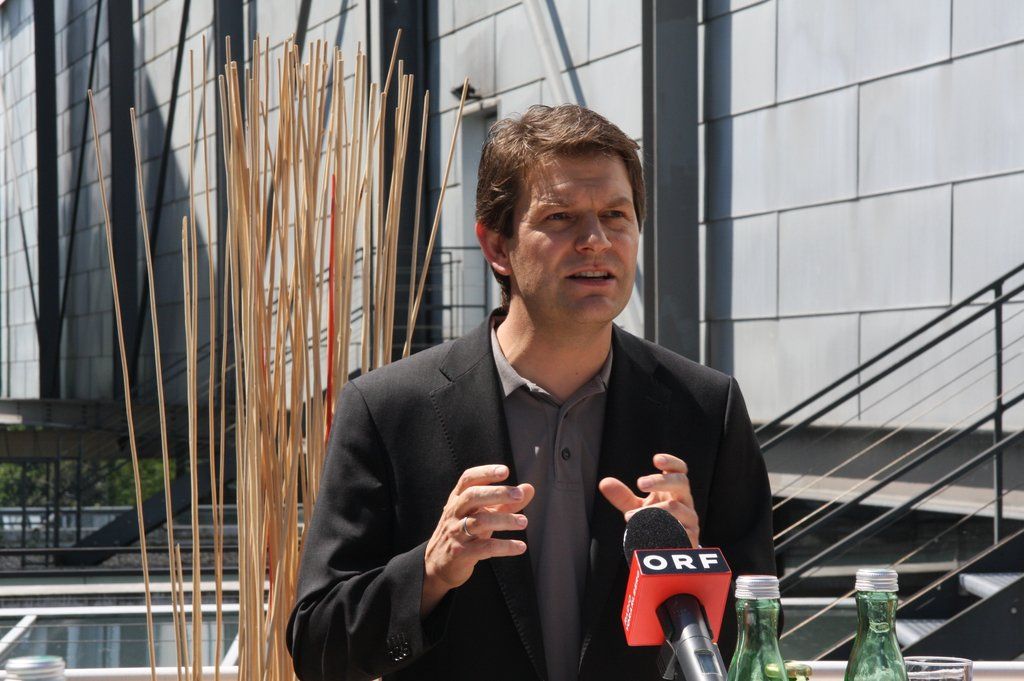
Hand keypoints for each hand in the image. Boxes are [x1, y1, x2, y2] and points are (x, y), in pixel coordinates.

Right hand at [421, 464, 534, 615]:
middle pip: (472, 496)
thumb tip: (529, 488)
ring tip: (524, 522)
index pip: (468, 479)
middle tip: (518, 495)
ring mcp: (455, 533)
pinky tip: (520, 546)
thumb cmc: (464, 533)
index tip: (505, 470)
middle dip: (497, 493)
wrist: (438, 565)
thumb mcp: (482, 514)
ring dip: (504, 520)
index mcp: (457, 499)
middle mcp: (454, 513)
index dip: (485, 473)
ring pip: (479, 522)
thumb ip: (505, 502)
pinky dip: (505, 546)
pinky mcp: (461, 554)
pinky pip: (485, 548)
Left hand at [598, 453, 699, 547]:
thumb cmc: (655, 523)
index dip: (671, 462)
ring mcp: (690, 519)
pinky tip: (646, 531)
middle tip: (640, 483)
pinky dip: (660, 528)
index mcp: (673, 490)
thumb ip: (622, 497)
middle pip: (681, 482)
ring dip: (652, 510)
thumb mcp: (637, 508)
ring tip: (630, 517)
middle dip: (660, 481)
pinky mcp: (690, 537)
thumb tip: (604, 483)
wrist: (670, 551)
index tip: (656, 460)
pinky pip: (678, 530)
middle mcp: (685, 501)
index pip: (679, 470)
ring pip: (676, 507)